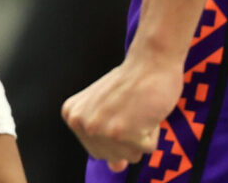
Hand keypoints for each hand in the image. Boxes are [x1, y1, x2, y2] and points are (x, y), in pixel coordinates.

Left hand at [61, 44, 183, 171]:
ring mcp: (101, 129)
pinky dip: (154, 131)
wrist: (151, 60)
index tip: (118, 107)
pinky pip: (149, 149)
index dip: (116, 132)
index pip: (98, 151)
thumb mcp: (109, 109)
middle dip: (130, 136)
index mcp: (73, 116)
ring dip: (142, 135)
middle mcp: (82, 124)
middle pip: (114, 156)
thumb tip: (115, 168)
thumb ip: (107, 140)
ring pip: (132, 156)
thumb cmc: (132, 81)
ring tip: (138, 109)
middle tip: (131, 107)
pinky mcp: (123, 133)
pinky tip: (147, 110)